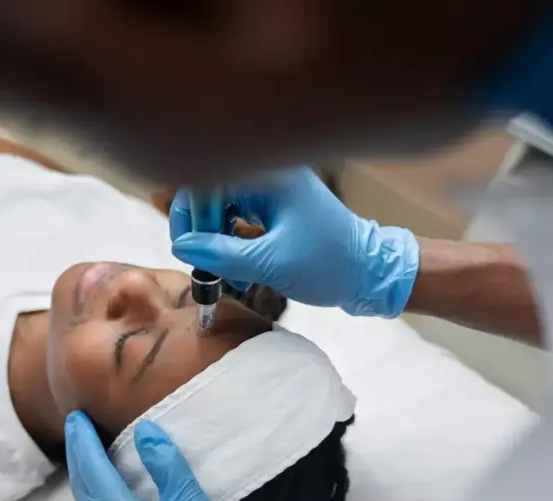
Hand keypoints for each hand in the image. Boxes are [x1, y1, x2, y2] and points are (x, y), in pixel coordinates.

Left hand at [65, 412, 268, 500]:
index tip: (75, 415)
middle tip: (78, 428)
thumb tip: (144, 431)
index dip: (82, 439)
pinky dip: (96, 497)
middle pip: (81, 487)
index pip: (89, 467)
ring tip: (91, 454)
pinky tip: (111, 493)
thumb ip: (167, 466)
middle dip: (78, 455)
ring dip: (85, 477)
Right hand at [169, 167, 420, 317]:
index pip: (208, 178)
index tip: (186, 245)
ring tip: (221, 270)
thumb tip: (181, 247)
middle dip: (201, 228)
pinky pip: (239, 215)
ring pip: (223, 205)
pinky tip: (237, 269)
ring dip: (215, 238)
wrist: (371, 274)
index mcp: (271, 176)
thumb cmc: (329, 265)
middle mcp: (271, 174)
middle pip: (212, 190)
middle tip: (201, 261)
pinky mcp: (278, 206)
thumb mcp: (269, 263)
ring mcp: (275, 189)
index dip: (189, 211)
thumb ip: (220, 253)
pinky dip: (231, 240)